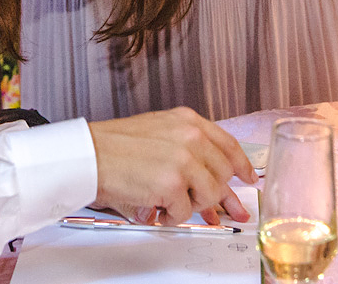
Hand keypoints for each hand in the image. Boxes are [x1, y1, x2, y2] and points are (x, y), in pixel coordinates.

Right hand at [88, 107, 256, 226]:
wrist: (89, 154)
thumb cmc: (116, 145)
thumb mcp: (159, 130)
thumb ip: (189, 146)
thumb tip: (216, 177)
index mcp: (187, 120)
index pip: (228, 144)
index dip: (242, 164)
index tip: (248, 176)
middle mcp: (190, 137)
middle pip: (223, 174)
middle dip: (214, 192)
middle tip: (204, 201)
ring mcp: (183, 160)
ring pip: (209, 195)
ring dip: (191, 204)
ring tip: (169, 201)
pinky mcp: (172, 184)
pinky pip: (185, 211)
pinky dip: (172, 216)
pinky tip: (158, 208)